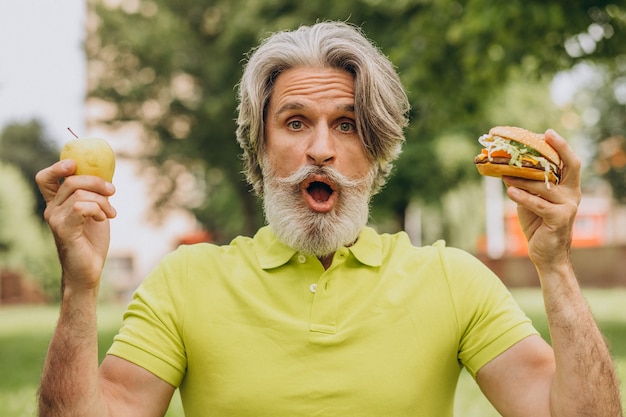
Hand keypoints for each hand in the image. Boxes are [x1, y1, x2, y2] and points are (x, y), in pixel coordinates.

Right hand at [36, 159, 116, 291]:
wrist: (90, 270)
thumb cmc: (92, 242)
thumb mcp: (96, 212)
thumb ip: (94, 194)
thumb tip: (106, 175)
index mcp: (57, 203)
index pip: (46, 178)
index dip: (58, 167)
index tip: (75, 164)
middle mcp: (51, 209)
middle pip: (71, 181)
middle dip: (97, 182)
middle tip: (113, 191)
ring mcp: (55, 219)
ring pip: (79, 194)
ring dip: (102, 201)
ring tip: (111, 213)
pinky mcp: (63, 229)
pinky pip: (81, 207)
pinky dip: (97, 210)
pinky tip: (103, 219)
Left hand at [503, 129, 581, 270]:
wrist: (546, 255)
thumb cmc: (538, 225)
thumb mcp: (530, 200)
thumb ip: (524, 185)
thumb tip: (504, 168)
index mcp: (568, 187)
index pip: (570, 162)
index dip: (561, 146)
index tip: (547, 133)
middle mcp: (572, 194)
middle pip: (569, 166)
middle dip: (556, 150)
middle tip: (537, 138)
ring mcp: (568, 206)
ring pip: (544, 186)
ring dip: (522, 178)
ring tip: (504, 172)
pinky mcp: (559, 219)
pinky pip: (538, 204)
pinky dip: (522, 196)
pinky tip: (509, 190)